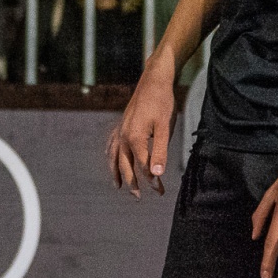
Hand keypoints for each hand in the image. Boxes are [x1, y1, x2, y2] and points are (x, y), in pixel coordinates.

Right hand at [107, 61, 176, 196]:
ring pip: (114, 157)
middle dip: (133, 183)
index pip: (143, 167)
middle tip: (139, 197)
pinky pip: (112, 144)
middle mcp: (124, 137)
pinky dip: (111, 155)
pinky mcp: (121, 124)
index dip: (152, 182)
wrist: (154, 80)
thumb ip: (160, 152)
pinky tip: (112, 158)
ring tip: (118, 186)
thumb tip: (156, 175)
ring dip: (116, 172)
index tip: (161, 191)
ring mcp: (120, 130)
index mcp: (135, 139)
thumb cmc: (162, 103)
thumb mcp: (166, 128)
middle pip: (126, 166)